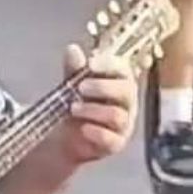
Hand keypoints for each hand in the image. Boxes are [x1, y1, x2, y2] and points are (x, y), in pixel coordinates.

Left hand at [59, 45, 136, 165]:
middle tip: (80, 87)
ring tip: (73, 108)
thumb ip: (74, 69)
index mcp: (119, 83)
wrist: (66, 138)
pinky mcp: (115, 144)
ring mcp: (123, 125)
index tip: (91, 64)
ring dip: (93, 110)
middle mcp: (126, 104)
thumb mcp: (72, 84)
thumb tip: (72, 49)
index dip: (109, 65)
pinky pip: (112, 140)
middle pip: (127, 91)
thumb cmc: (77, 105)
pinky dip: (97, 133)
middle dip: (103, 87)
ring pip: (117, 116)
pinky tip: (83, 129)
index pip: (123, 70)